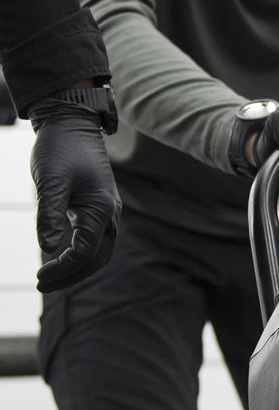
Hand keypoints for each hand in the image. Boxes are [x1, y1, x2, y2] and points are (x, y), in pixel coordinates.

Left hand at [29, 104, 120, 292]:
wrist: (72, 124)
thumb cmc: (60, 150)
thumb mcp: (50, 182)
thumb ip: (49, 215)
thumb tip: (47, 249)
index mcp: (100, 210)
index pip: (86, 253)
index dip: (63, 269)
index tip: (39, 276)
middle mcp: (109, 214)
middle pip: (97, 258)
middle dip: (72, 275)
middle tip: (42, 285)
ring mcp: (106, 210)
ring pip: (99, 250)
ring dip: (77, 267)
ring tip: (51, 276)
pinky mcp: (97, 206)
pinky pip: (94, 238)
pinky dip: (79, 253)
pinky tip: (60, 255)